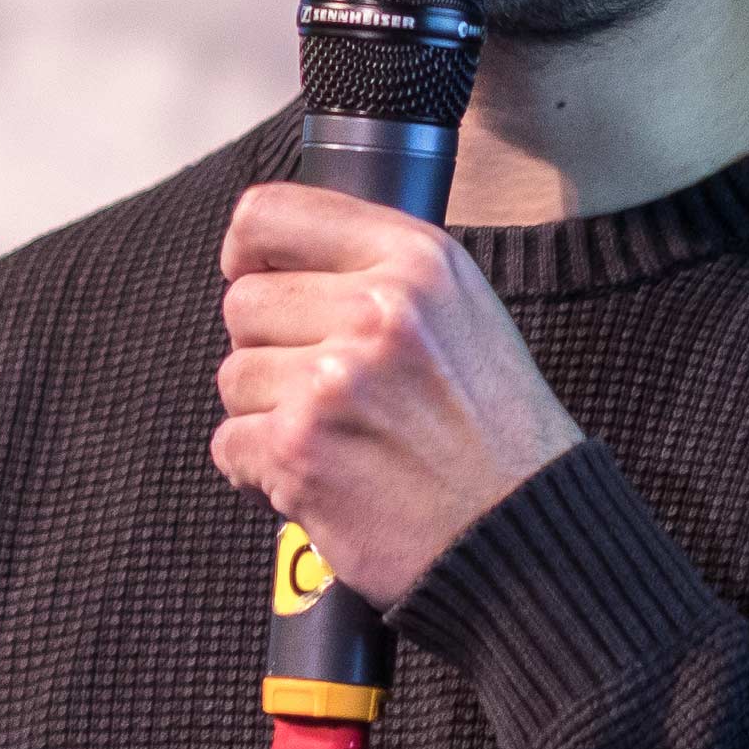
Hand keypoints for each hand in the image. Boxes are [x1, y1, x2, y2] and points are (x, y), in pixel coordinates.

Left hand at [212, 182, 585, 608]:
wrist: (519, 533)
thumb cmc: (491, 429)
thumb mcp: (460, 307)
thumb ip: (376, 269)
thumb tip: (273, 255)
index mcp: (415, 258)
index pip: (269, 215)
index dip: (248, 252)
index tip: (255, 277)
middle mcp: (376, 309)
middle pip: (244, 302)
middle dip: (269, 349)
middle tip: (324, 389)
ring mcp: (334, 380)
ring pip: (234, 376)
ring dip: (267, 413)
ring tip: (335, 438)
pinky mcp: (300, 450)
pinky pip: (229, 444)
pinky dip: (260, 471)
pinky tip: (320, 478)